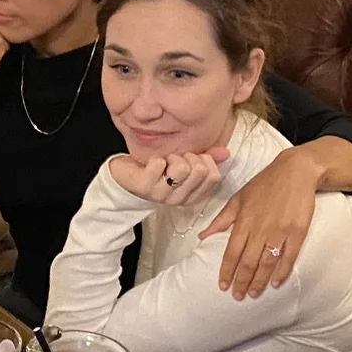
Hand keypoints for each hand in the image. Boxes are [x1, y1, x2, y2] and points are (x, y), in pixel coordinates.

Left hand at [109, 147, 226, 205]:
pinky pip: (159, 164)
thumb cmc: (158, 169)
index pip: (214, 176)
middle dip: (188, 156)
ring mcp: (162, 194)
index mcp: (193, 195)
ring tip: (164, 162)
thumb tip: (226, 152)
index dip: (205, 160)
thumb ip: (207, 158)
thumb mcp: (185, 163)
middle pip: (199, 170)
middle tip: (175, 159)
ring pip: (181, 168)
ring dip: (172, 157)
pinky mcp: (145, 187)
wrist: (126, 176)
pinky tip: (151, 163)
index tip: (192, 159)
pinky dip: (156, 158)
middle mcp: (179, 198)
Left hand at [199, 143, 323, 298]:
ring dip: (259, 281)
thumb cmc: (264, 184)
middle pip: (248, 262)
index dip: (227, 271)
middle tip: (238, 297)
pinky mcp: (298, 232)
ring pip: (267, 263)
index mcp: (244, 221)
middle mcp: (261, 228)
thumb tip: (202, 237)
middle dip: (241, 281)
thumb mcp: (238, 198)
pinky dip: (282, 272)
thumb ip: (221, 220)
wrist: (296, 172)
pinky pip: (288, 257)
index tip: (223, 286)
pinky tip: (276, 283)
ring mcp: (280, 231)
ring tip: (253, 294)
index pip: (231, 252)